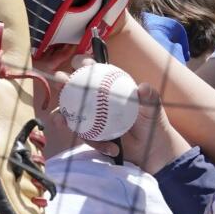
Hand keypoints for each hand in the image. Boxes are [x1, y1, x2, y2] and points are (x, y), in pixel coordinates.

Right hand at [44, 56, 192, 173]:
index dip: (83, 63)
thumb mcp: (153, 109)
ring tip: (60, 121)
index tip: (83, 64)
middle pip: (72, 89)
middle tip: (61, 82)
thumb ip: (150, 98)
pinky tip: (111, 148)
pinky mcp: (89, 136)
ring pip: (68, 114)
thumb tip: (143, 88)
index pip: (91, 71)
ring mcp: (89, 119)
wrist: (151, 150)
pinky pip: (85, 138)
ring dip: (60, 116)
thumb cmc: (152, 123)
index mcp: (107, 87)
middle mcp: (94, 101)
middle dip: (61, 82)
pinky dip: (95, 144)